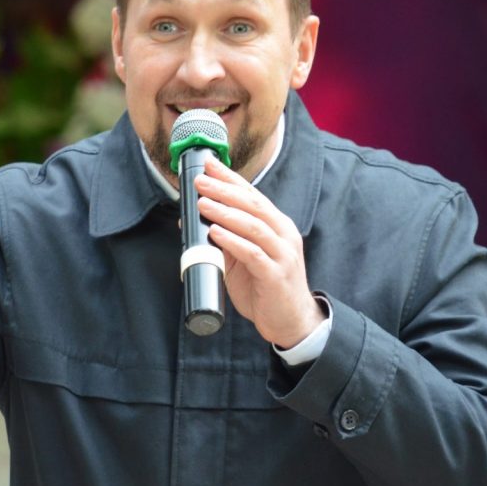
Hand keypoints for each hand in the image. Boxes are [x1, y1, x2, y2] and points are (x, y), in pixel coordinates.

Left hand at [194, 157, 324, 347]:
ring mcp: (282, 254)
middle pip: (252, 204)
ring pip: (253, 225)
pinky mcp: (276, 275)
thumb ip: (226, 239)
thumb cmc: (264, 287)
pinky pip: (253, 253)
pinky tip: (215, 232)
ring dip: (225, 212)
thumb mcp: (243, 258)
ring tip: (203, 203)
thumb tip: (196, 221)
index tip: (209, 164)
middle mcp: (282, 234)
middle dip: (224, 189)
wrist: (290, 321)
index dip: (230, 178)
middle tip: (200, 180)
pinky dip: (232, 241)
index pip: (251, 194)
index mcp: (276, 225)